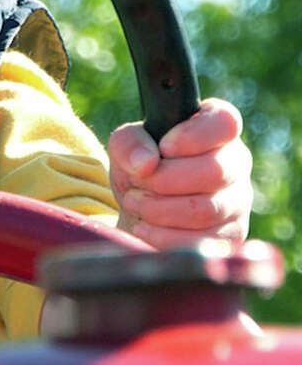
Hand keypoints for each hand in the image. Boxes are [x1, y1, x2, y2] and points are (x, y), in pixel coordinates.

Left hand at [108, 97, 251, 247]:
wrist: (139, 212)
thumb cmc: (140, 169)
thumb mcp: (126, 147)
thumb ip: (129, 143)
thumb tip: (145, 163)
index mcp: (216, 132)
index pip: (225, 122)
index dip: (193, 136)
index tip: (164, 148)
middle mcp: (235, 165)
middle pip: (214, 171)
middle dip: (164, 179)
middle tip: (137, 182)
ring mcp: (237, 204)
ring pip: (206, 209)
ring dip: (159, 209)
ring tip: (135, 202)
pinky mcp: (229, 239)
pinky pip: (200, 242)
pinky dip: (163, 236)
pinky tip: (144, 227)